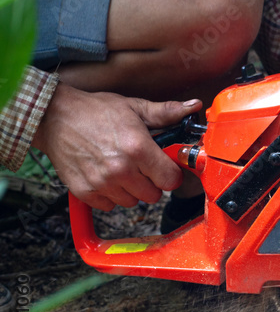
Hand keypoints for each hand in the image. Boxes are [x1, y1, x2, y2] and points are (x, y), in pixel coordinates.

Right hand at [32, 84, 202, 210]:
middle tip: (141, 166)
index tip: (164, 167)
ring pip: (132, 202)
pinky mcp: (85, 192)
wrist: (53, 117)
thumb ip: (166, 112)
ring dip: (131, 190)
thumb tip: (194, 106)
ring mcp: (101, 183)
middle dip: (152, 182)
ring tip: (121, 169)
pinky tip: (106, 176)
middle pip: (153, 195)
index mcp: (138, 148)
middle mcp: (121, 169)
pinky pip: (110, 205)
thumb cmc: (95, 111)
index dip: (170, 174)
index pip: (170, 180)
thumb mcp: (134, 107)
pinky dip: (110, 195)